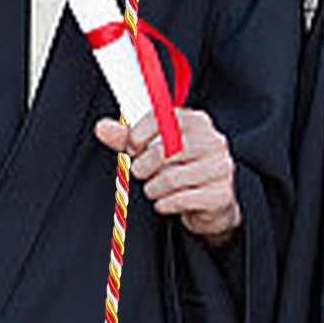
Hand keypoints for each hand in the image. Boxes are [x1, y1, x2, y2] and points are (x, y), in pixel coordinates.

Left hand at [95, 109, 241, 246]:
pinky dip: (165, 204)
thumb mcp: (154, 151)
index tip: (131, 147)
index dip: (140, 133)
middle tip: (140, 172)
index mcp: (198, 123)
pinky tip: (165, 203)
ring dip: (153, 188)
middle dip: (145, 164)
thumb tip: (102, 127)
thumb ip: (128, 139)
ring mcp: (221, 168)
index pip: (166, 118)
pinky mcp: (221, 194)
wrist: (211, 204)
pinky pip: (182, 200)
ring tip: (154, 190)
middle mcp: (214, 142)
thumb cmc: (181, 171)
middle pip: (170, 148)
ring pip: (173, 178)